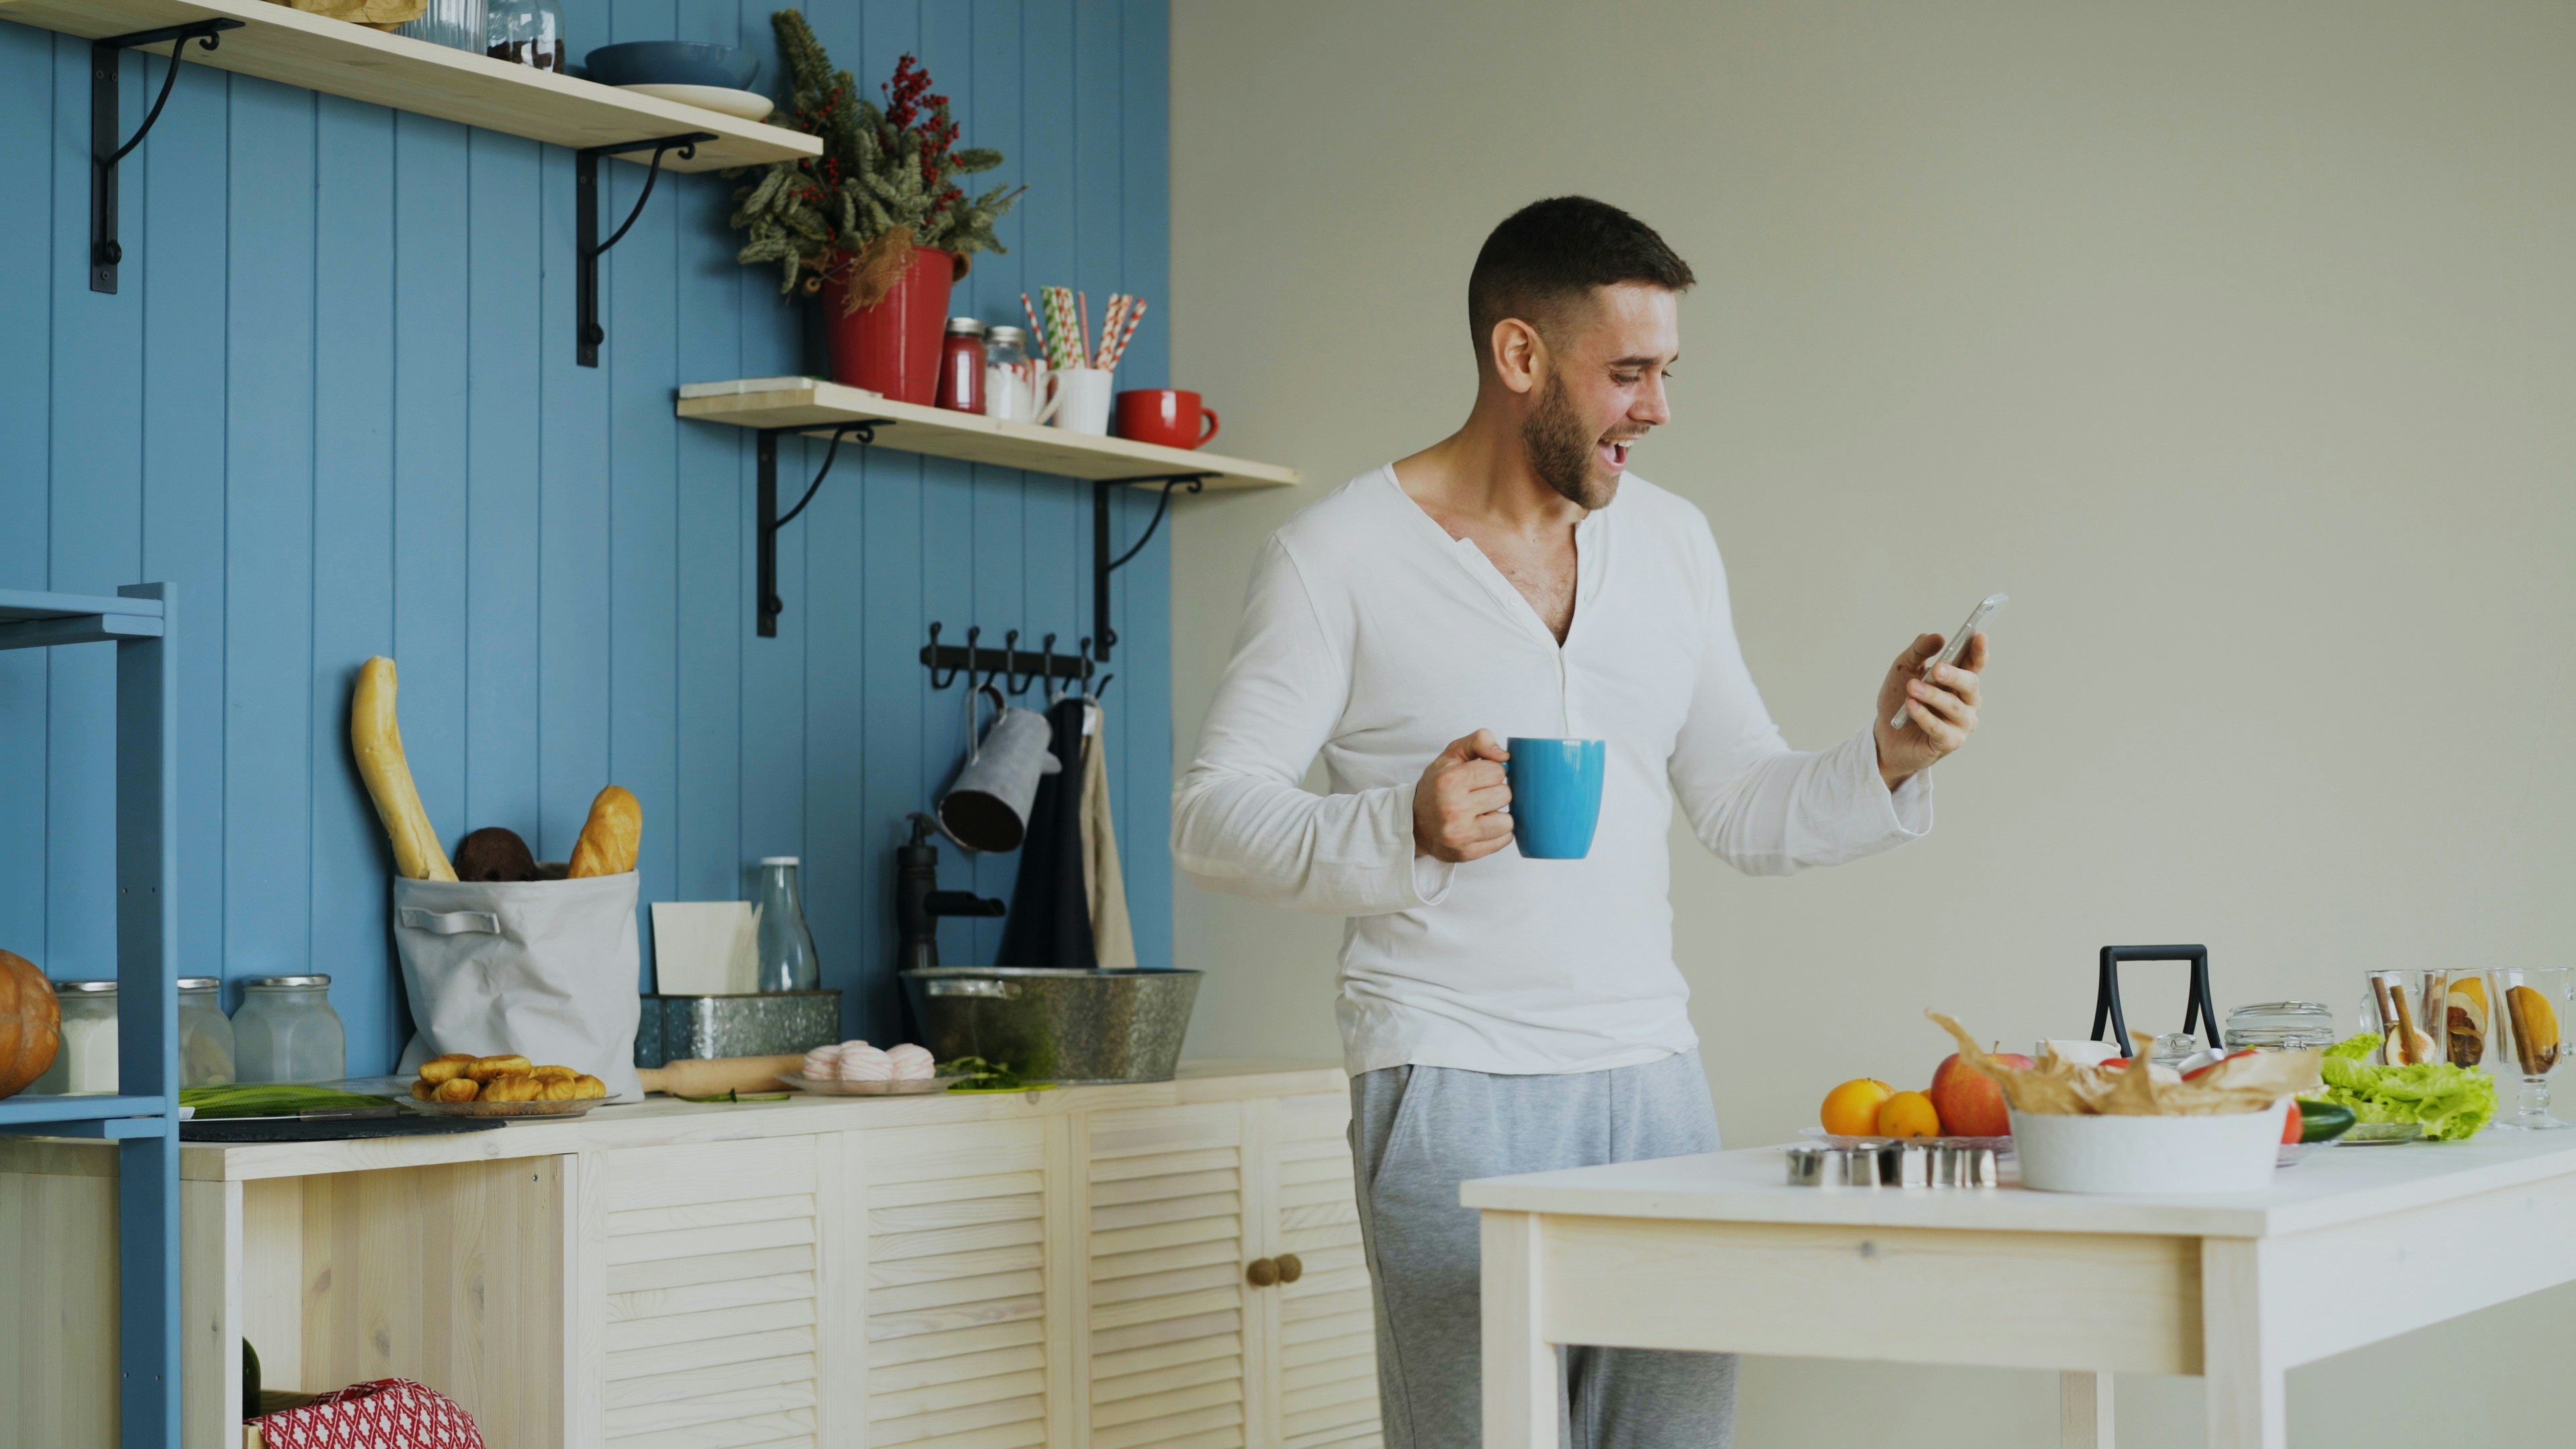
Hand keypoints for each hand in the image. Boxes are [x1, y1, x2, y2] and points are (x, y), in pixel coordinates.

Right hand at [1413, 730, 1514, 862]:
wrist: (1413, 823)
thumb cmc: (1436, 787)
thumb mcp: (1451, 756)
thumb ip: (1478, 741)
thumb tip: (1505, 756)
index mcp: (1449, 781)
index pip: (1497, 771)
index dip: (1492, 772)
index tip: (1480, 778)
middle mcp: (1453, 808)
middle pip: (1505, 795)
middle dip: (1496, 793)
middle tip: (1480, 796)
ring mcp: (1460, 834)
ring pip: (1507, 821)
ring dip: (1499, 815)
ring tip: (1482, 813)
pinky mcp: (1467, 852)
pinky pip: (1503, 840)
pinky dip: (1498, 833)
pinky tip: (1483, 827)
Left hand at [1873, 632, 1987, 789]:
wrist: (1885, 735)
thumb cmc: (1899, 700)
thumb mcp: (1903, 669)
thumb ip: (1919, 651)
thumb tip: (1937, 637)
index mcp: (1959, 681)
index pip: (1975, 664)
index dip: (1979, 651)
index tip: (1979, 636)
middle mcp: (1967, 701)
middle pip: (1970, 684)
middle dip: (1954, 675)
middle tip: (1937, 669)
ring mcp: (1961, 723)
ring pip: (1954, 706)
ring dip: (1932, 695)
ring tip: (1912, 687)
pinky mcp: (1950, 742)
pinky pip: (1939, 728)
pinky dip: (1924, 715)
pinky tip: (1910, 706)